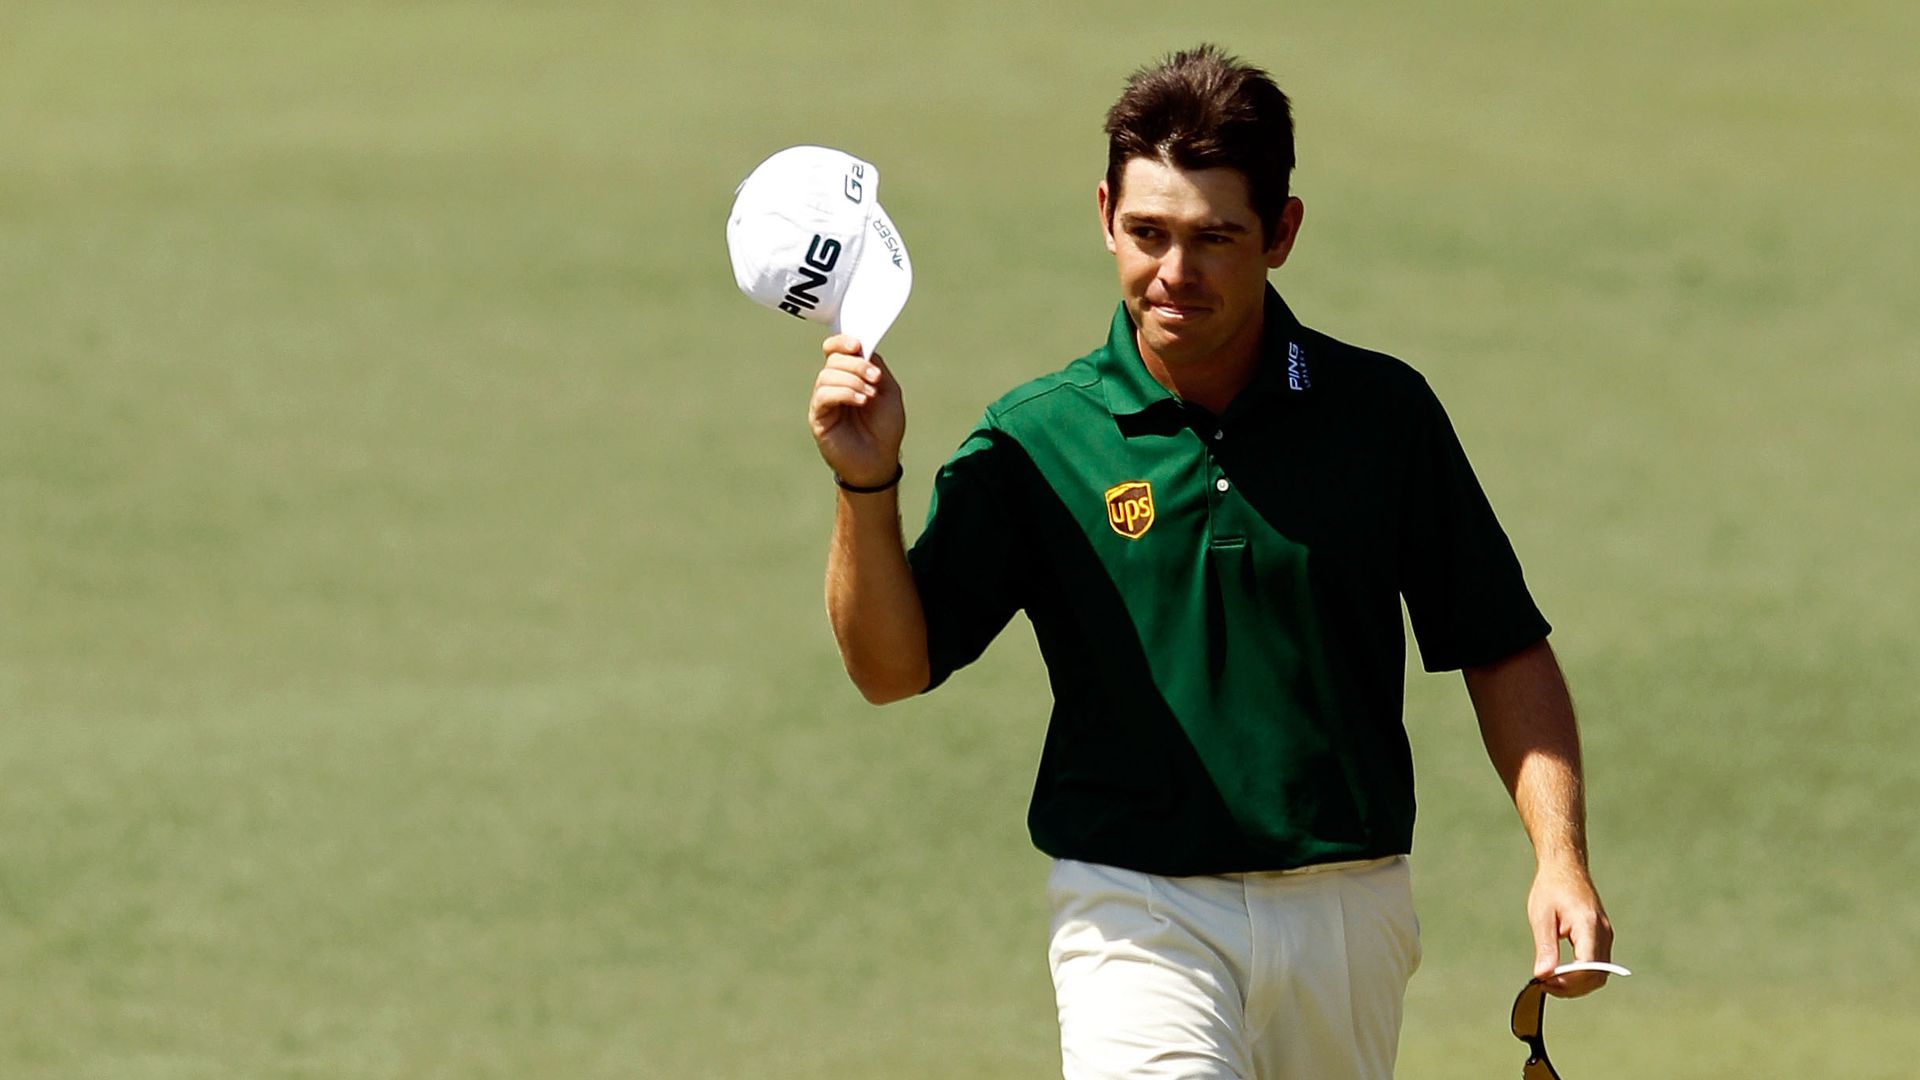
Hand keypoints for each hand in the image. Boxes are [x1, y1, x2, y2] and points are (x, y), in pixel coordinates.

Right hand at [809, 334, 904, 488]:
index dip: (843, 341)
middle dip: (856, 364)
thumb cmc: (885, 428)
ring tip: (870, 396)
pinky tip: (861, 401)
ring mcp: (824, 401)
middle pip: (833, 359)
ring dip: (853, 380)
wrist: (880, 460)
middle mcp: (833, 385)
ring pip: (827, 375)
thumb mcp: (888, 391)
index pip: (835, 349)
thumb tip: (863, 348)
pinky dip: (843, 392)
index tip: (857, 345)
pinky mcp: (818, 417)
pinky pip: (824, 395)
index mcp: (849, 375)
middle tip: (875, 378)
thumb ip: (876, 367)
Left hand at [1528, 860, 1614, 997]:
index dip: (1569, 982)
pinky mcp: (1602, 938)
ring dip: (1577, 984)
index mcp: (1588, 925)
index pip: (1587, 966)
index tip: (1545, 983)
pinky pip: (1597, 965)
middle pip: (1596, 975)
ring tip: (1550, 981)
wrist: (1565, 867)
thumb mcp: (1541, 916)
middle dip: (1572, 987)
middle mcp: (1603, 933)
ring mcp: (1605, 936)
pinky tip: (1561, 973)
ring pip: (1599, 974)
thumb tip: (1543, 975)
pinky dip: (1581, 975)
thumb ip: (1545, 947)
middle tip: (1545, 986)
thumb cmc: (1551, 888)